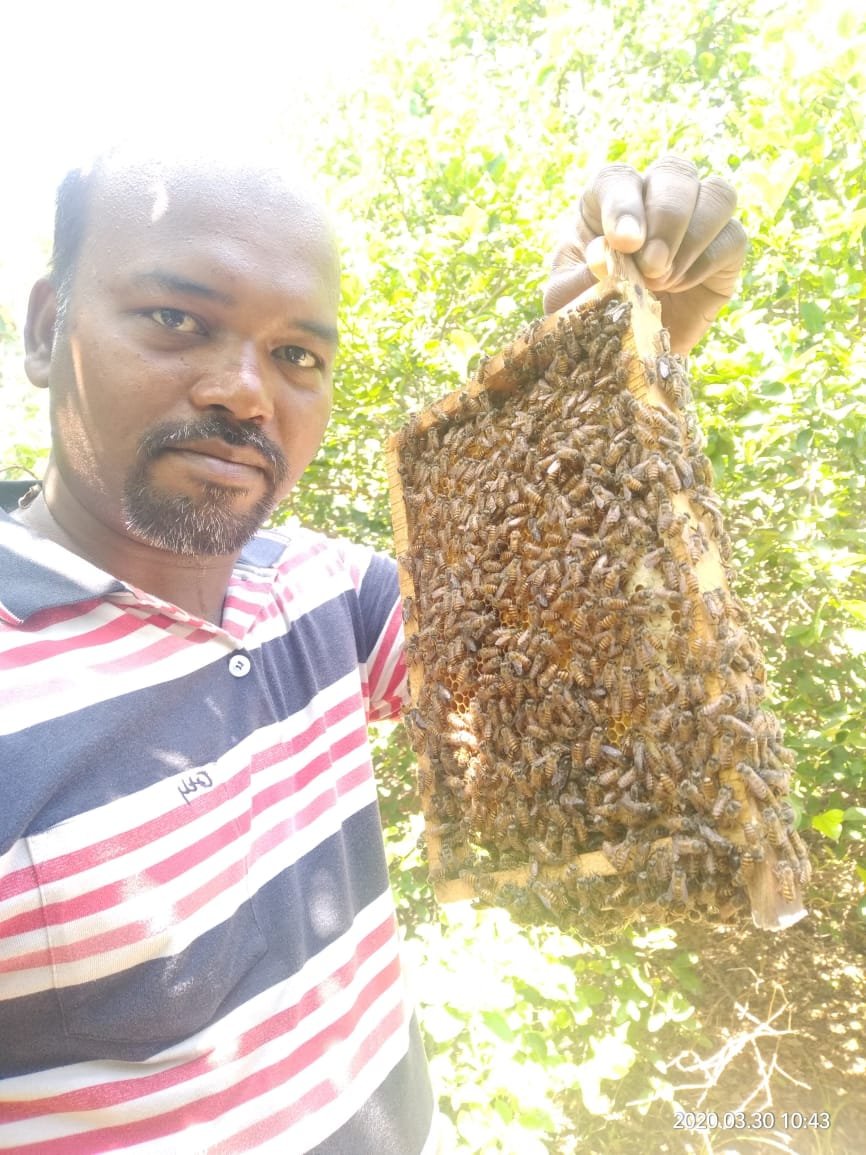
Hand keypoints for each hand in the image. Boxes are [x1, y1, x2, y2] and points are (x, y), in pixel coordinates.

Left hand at [542, 156, 746, 354]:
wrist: (626, 349)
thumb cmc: (591, 313)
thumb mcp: (569, 301)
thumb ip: (577, 279)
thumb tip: (600, 255)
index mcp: (609, 199)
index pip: (619, 178)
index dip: (624, 204)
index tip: (624, 242)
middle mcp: (656, 197)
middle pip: (676, 171)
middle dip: (666, 218)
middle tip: (650, 267)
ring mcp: (697, 219)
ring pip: (717, 193)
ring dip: (691, 236)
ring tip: (662, 281)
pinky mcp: (725, 250)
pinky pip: (732, 237)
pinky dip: (706, 262)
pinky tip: (680, 288)